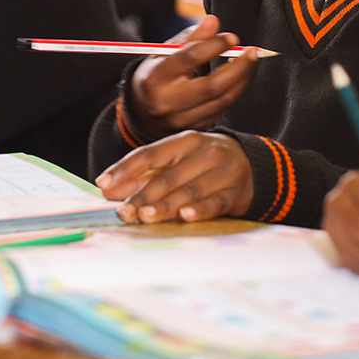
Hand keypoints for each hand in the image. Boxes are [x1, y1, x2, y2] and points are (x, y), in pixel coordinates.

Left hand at [96, 131, 252, 223]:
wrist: (255, 165)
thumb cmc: (206, 164)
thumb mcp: (178, 161)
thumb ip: (145, 175)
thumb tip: (110, 189)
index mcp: (185, 141)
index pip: (150, 154)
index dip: (125, 169)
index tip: (104, 183)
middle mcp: (204, 153)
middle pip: (168, 176)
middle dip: (143, 195)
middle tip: (124, 211)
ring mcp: (222, 172)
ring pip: (189, 190)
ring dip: (166, 205)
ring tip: (146, 216)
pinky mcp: (236, 193)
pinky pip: (216, 203)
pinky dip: (200, 210)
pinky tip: (185, 216)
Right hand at [128, 15, 259, 135]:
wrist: (142, 114)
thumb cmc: (156, 77)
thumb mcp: (162, 54)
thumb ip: (188, 38)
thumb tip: (213, 22)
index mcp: (155, 78)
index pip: (190, 58)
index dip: (215, 45)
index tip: (231, 38)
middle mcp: (167, 103)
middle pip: (212, 85)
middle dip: (238, 67)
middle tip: (251, 52)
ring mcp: (181, 121)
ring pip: (222, 100)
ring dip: (241, 79)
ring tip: (248, 62)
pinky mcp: (195, 130)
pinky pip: (222, 110)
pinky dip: (234, 92)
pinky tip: (238, 79)